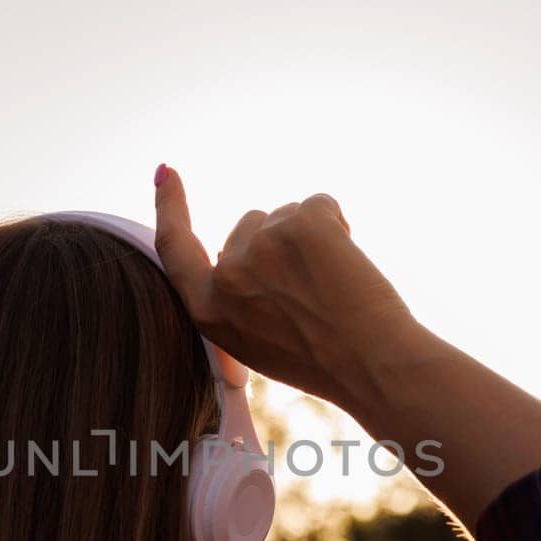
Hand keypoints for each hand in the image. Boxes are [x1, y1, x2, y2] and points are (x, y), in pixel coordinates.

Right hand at [153, 166, 420, 408]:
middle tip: (314, 290)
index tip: (167, 173)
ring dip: (312, 236)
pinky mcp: (302, 223)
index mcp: (208, 310)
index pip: (174, 246)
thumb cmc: (324, 363)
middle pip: (249, 224)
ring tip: (334, 286)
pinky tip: (349, 265)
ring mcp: (262, 245)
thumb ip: (236, 296)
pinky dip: (338, 224)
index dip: (169, 206)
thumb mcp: (256, 341)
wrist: (373, 367)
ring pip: (287, 214)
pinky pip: (321, 203)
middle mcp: (227, 276)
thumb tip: (237, 249)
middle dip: (280, 241)